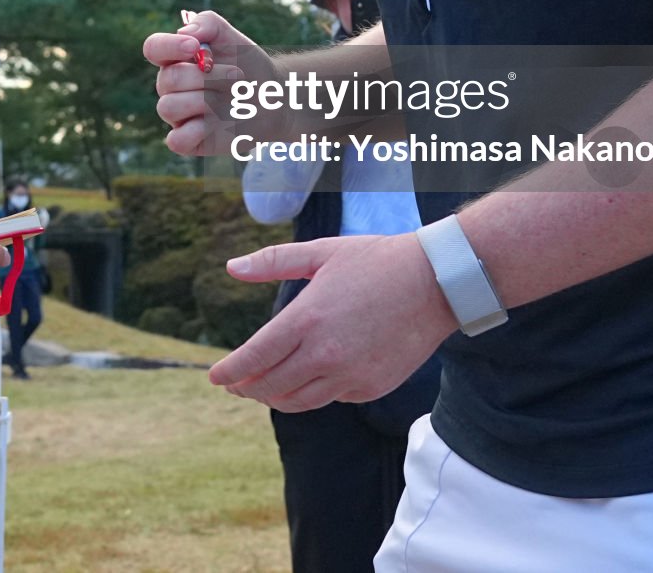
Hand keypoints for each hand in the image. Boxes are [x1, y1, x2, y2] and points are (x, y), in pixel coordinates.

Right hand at [141, 11, 277, 156]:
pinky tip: (215, 123)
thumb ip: (207, 23)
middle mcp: (172, 87)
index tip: (194, 46)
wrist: (273, 98)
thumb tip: (184, 32)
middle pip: (167, 79)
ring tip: (231, 99)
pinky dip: (193, 131)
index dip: (168, 46)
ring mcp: (179, 114)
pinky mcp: (190, 139)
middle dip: (205, 76)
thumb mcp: (232, 37)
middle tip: (237, 76)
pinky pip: (176, 140)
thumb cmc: (248, 66)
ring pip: (168, 107)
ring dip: (204, 100)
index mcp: (176, 59)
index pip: (153, 48)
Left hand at [207, 234, 456, 410]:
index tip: (215, 377)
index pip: (254, 359)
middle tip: (235, 385)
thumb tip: (232, 267)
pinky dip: (313, 392)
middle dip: (247, 389)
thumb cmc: (376, 261)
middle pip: (270, 387)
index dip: (230, 372)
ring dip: (275, 398)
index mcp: (306, 320)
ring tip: (263, 389)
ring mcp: (350, 376)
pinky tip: (309, 379)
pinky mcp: (371, 387)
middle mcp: (324, 354)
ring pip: (298, 402)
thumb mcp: (321, 252)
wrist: (436, 282)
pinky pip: (331, 398)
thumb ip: (273, 261)